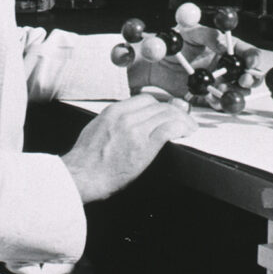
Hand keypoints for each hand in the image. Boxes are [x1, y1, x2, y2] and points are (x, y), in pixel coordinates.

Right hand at [61, 94, 197, 202]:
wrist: (82, 175)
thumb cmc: (87, 158)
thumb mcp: (97, 128)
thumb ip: (114, 120)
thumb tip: (127, 120)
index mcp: (114, 111)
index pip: (145, 99)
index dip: (161, 104)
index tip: (168, 110)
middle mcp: (126, 116)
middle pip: (159, 105)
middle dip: (175, 110)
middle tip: (184, 118)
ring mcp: (135, 130)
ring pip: (167, 114)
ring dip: (183, 119)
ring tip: (190, 127)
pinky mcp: (144, 146)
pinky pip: (168, 129)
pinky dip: (181, 128)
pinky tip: (186, 132)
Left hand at [126, 23, 258, 98]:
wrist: (156, 63)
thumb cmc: (175, 41)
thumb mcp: (189, 32)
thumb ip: (207, 35)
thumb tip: (223, 44)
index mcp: (226, 47)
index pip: (247, 52)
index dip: (253, 57)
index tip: (251, 62)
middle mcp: (227, 66)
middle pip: (249, 74)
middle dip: (250, 78)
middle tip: (243, 80)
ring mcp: (219, 82)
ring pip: (238, 91)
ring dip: (236, 93)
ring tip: (223, 90)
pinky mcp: (208, 95)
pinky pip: (220, 102)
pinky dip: (219, 103)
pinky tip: (212, 98)